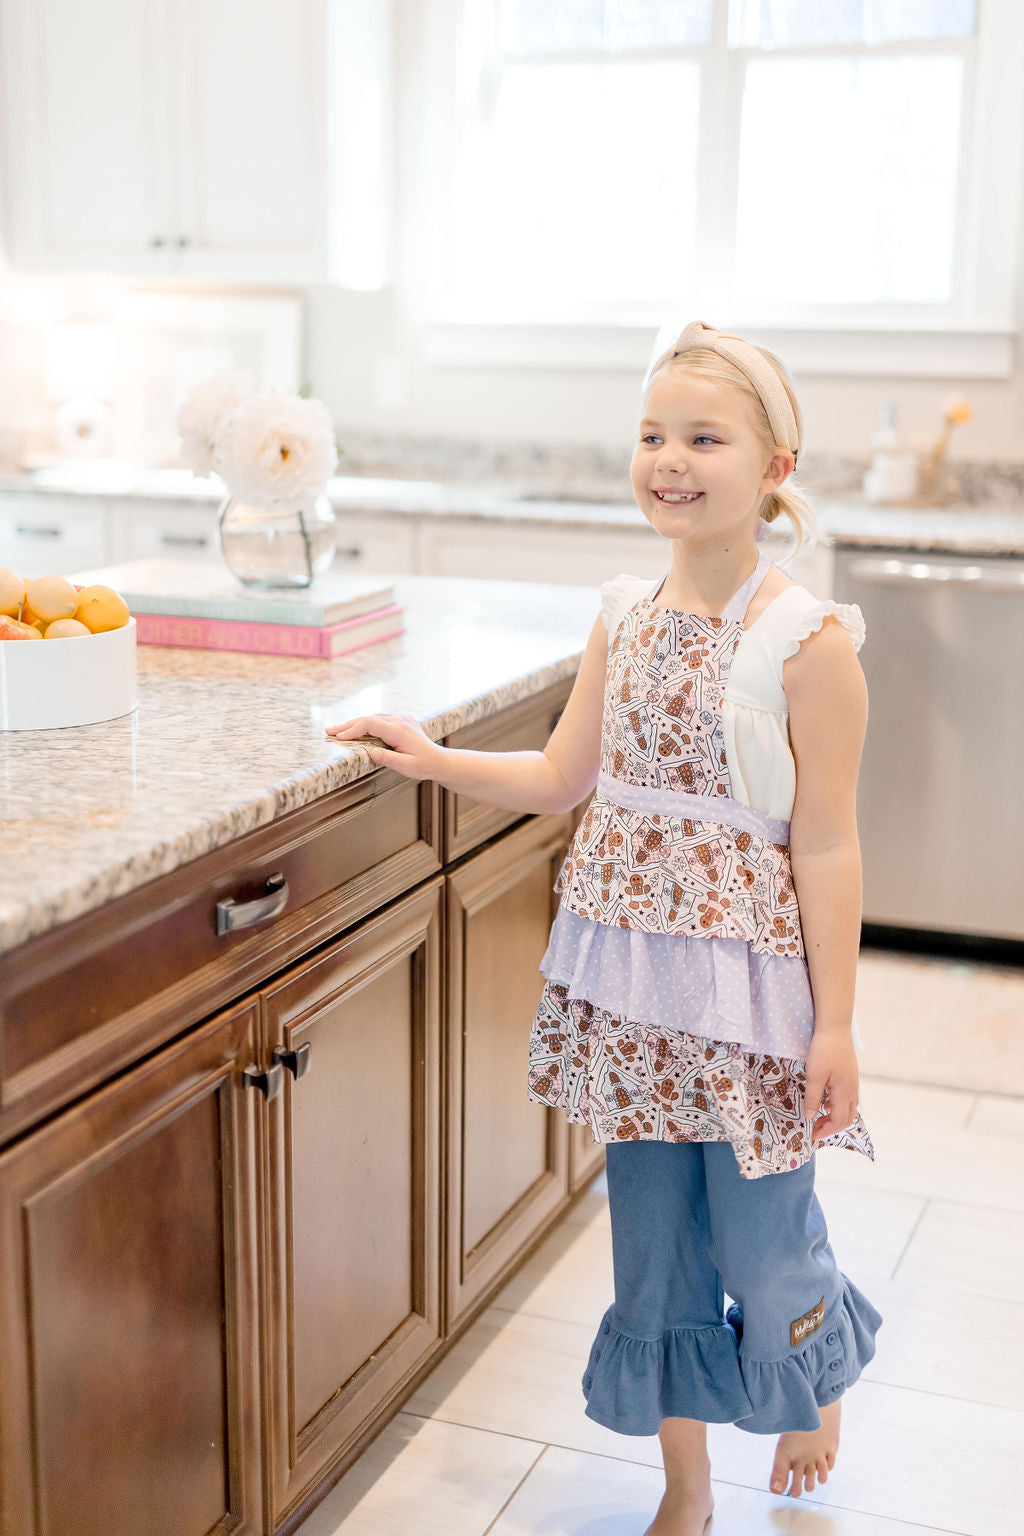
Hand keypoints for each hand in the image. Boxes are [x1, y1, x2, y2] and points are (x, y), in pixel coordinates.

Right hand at [324, 711, 443, 782]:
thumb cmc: (423, 765)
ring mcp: (400, 718)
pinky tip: (355, 729)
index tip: (338, 737)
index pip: (370, 723)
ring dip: (354, 723)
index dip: (352, 729)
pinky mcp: (401, 720)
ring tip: (338, 731)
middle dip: (347, 725)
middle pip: (367, 718)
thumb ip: (388, 759)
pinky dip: (365, 723)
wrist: (438, 760)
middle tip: (329, 731)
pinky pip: (379, 719)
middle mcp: (399, 720)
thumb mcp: (406, 766)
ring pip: (372, 717)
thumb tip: (371, 753)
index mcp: (399, 730)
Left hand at [801, 1029, 859, 1143]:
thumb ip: (813, 1098)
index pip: (839, 1121)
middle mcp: (852, 1090)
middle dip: (832, 1126)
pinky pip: (847, 1097)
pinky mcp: (850, 1074)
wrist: (835, 1027)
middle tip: (815, 1128)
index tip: (812, 1135)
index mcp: (845, 1093)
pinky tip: (825, 1099)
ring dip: (835, 1116)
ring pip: (848, 1107)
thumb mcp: (814, 1075)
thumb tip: (810, 1117)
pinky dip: (837, 1105)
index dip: (826, 1130)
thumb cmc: (824, 1050)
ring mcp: (853, 1082)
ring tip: (818, 1115)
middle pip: (847, 1117)